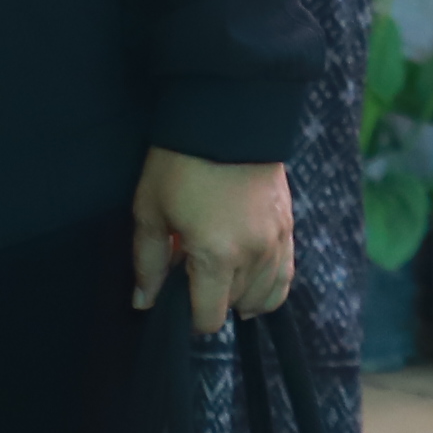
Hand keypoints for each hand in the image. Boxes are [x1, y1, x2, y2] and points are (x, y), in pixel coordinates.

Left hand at [131, 149, 292, 336]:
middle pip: (236, 306)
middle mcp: (254, 254)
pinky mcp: (289, 223)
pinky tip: (251, 278)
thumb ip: (147, 264)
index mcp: (216, 256)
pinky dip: (269, 284)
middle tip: (191, 272)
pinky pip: (286, 273)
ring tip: (219, 275)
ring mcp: (277, 239)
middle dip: (212, 299)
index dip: (188, 317)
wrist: (227, 114)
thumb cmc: (179, 164)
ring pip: (265, 295)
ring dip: (241, 294)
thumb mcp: (150, 211)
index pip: (209, 318)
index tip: (175, 298)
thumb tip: (144, 302)